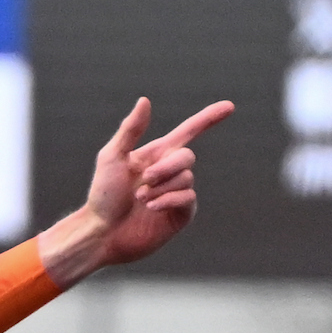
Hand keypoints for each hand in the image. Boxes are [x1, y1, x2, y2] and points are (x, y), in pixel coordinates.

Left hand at [48, 97, 238, 280]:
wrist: (102, 232)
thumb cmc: (103, 195)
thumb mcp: (112, 157)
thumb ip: (130, 130)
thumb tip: (145, 100)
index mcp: (157, 154)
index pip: (189, 131)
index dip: (209, 118)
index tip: (230, 106)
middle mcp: (170, 172)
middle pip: (187, 157)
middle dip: (167, 167)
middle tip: (145, 180)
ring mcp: (177, 193)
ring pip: (187, 178)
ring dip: (162, 188)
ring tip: (141, 199)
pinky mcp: (180, 215)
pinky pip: (189, 198)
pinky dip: (170, 200)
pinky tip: (152, 208)